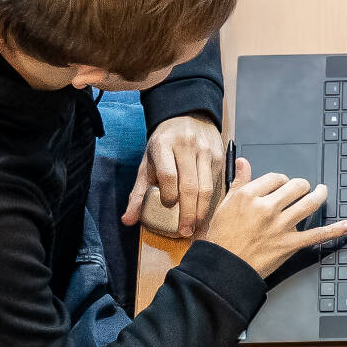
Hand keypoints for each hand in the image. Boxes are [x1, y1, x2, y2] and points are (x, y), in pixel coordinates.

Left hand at [124, 114, 222, 236]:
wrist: (187, 116)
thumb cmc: (165, 143)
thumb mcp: (148, 163)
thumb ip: (138, 193)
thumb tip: (128, 219)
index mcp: (164, 145)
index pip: (168, 174)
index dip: (168, 195)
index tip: (167, 206)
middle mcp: (186, 146)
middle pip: (190, 186)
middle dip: (188, 213)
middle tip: (184, 231)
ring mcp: (205, 151)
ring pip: (207, 187)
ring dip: (202, 211)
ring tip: (196, 226)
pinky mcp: (219, 156)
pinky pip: (216, 184)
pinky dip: (211, 201)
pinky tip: (205, 213)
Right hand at [199, 158, 346, 278]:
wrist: (224, 267)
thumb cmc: (222, 238)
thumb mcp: (225, 205)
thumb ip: (239, 182)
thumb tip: (244, 162)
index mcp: (249, 196)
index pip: (275, 178)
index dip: (281, 180)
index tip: (281, 185)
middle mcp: (267, 208)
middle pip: (296, 186)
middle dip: (301, 185)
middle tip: (301, 188)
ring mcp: (281, 226)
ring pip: (309, 204)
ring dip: (319, 195)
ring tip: (321, 191)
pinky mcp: (290, 244)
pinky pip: (317, 235)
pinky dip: (334, 230)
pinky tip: (346, 225)